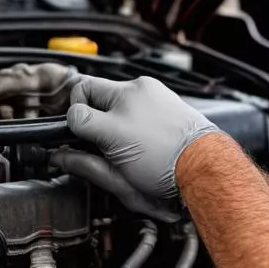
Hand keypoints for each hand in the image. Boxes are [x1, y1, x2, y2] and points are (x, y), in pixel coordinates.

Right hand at [64, 75, 217, 198]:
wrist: (207, 167)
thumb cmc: (168, 172)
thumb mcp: (118, 177)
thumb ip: (84, 163)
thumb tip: (61, 156)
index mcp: (120, 108)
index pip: (76, 106)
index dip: (72, 125)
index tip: (76, 140)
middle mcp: (135, 91)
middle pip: (94, 93)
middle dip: (90, 115)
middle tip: (97, 140)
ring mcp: (152, 90)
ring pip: (116, 94)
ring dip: (112, 113)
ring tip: (124, 140)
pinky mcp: (165, 95)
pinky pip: (138, 96)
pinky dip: (132, 112)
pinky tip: (141, 134)